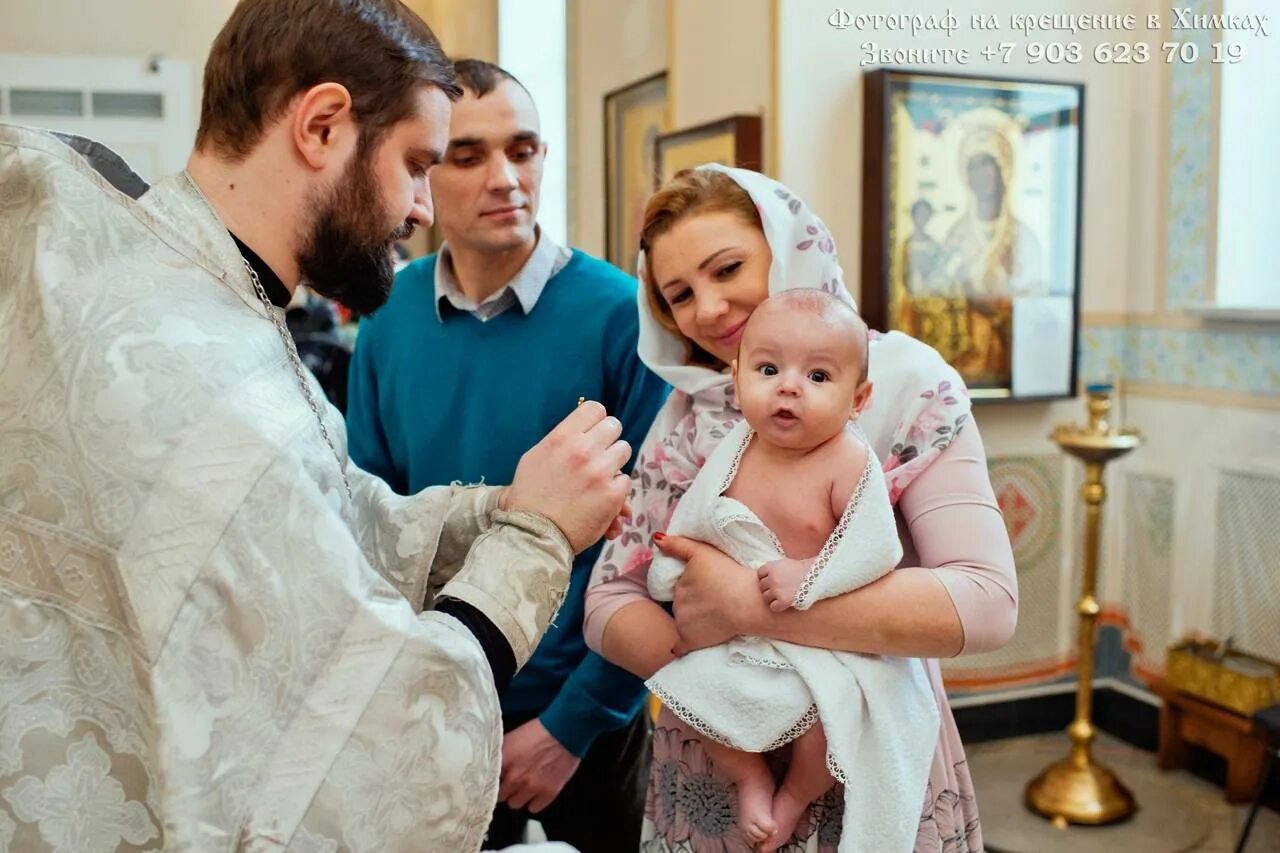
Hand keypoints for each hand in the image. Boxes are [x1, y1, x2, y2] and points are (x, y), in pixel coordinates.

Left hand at [498, 718, 580, 813]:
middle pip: (501, 796)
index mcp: (503, 761)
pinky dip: (534, 801)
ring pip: (515, 804)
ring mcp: (531, 787)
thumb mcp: (512, 737)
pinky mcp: (548, 793)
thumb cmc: (539, 731)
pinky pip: (534, 808)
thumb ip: (500, 754)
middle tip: (513, 781)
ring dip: (519, 796)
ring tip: (525, 786)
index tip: (496, 780)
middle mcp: (514, 778)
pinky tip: (536, 791)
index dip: (493, 780)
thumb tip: (491, 764)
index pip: (488, 782)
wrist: (565, 730)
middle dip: (506, 788)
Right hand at [504, 401, 631, 551]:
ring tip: (600, 476)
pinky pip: (626, 480)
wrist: (532, 534)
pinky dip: (617, 490)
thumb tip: (584, 432)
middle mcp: (582, 450)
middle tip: (598, 454)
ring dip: (614, 462)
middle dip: (608, 440)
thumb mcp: (535, 457)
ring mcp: (599, 471)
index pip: (595, 409)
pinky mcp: (612, 494)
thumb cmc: (530, 497)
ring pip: (624, 450)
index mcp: (562, 437)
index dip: (596, 421)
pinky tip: (600, 499)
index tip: (592, 433)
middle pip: (614, 426)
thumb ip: (560, 440)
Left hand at [654, 534, 763, 654]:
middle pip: (683, 603)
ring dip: (692, 619)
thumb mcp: (702, 552)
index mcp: (679, 585)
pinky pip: (679, 646)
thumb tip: (655, 539)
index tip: (708, 587)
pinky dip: (679, 647)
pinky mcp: (691, 640)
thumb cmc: (729, 575)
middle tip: (715, 600)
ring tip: (714, 615)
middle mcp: (677, 604)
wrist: (748, 603)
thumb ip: (678, 545)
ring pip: (684, 621)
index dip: (695, 586)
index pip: (682, 587)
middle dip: (694, 602)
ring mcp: (683, 623)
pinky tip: (679, 648)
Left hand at [756, 557, 814, 611]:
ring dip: (772, 598)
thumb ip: (772, 568)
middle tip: (779, 588)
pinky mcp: (783, 600)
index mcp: (771, 567)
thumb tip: (761, 575)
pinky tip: (784, 603)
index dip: (766, 577)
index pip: (760, 574)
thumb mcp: (784, 563)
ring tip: (782, 595)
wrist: (816, 575)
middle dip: (769, 588)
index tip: (774, 579)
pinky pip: (773, 607)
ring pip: (765, 597)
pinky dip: (777, 606)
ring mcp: (777, 590)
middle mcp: (772, 578)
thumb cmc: (801, 569)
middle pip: (761, 586)